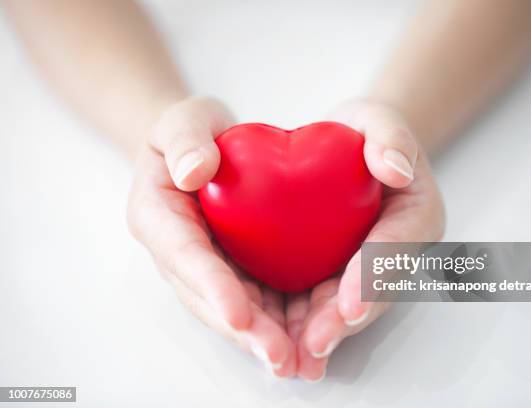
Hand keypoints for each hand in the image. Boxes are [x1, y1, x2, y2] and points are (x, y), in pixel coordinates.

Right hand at [127, 97, 296, 376]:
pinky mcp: (230, 269)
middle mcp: (176, 252)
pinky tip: (304, 340)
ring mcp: (203, 266)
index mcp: (157, 215)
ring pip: (231, 308)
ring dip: (261, 338)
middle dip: (243, 330)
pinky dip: (276, 321)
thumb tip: (193, 171)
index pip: (183, 254)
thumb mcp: (184, 119)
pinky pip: (253, 298)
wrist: (199, 147)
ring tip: (296, 361)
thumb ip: (184, 139)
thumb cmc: (189, 131)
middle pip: (207, 297)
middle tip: (279, 355)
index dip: (211, 285)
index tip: (240, 314)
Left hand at [289, 100, 445, 380]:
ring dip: (327, 331)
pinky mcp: (344, 271)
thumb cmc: (364, 130)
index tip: (349, 303)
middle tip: (315, 342)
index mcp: (417, 214)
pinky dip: (309, 321)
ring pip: (352, 304)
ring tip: (298, 355)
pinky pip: (328, 299)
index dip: (374, 276)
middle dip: (346, 318)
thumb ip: (390, 135)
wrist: (351, 146)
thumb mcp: (377, 117)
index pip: (398, 247)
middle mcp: (399, 248)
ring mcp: (372, 265)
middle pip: (377, 289)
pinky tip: (286, 342)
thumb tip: (397, 170)